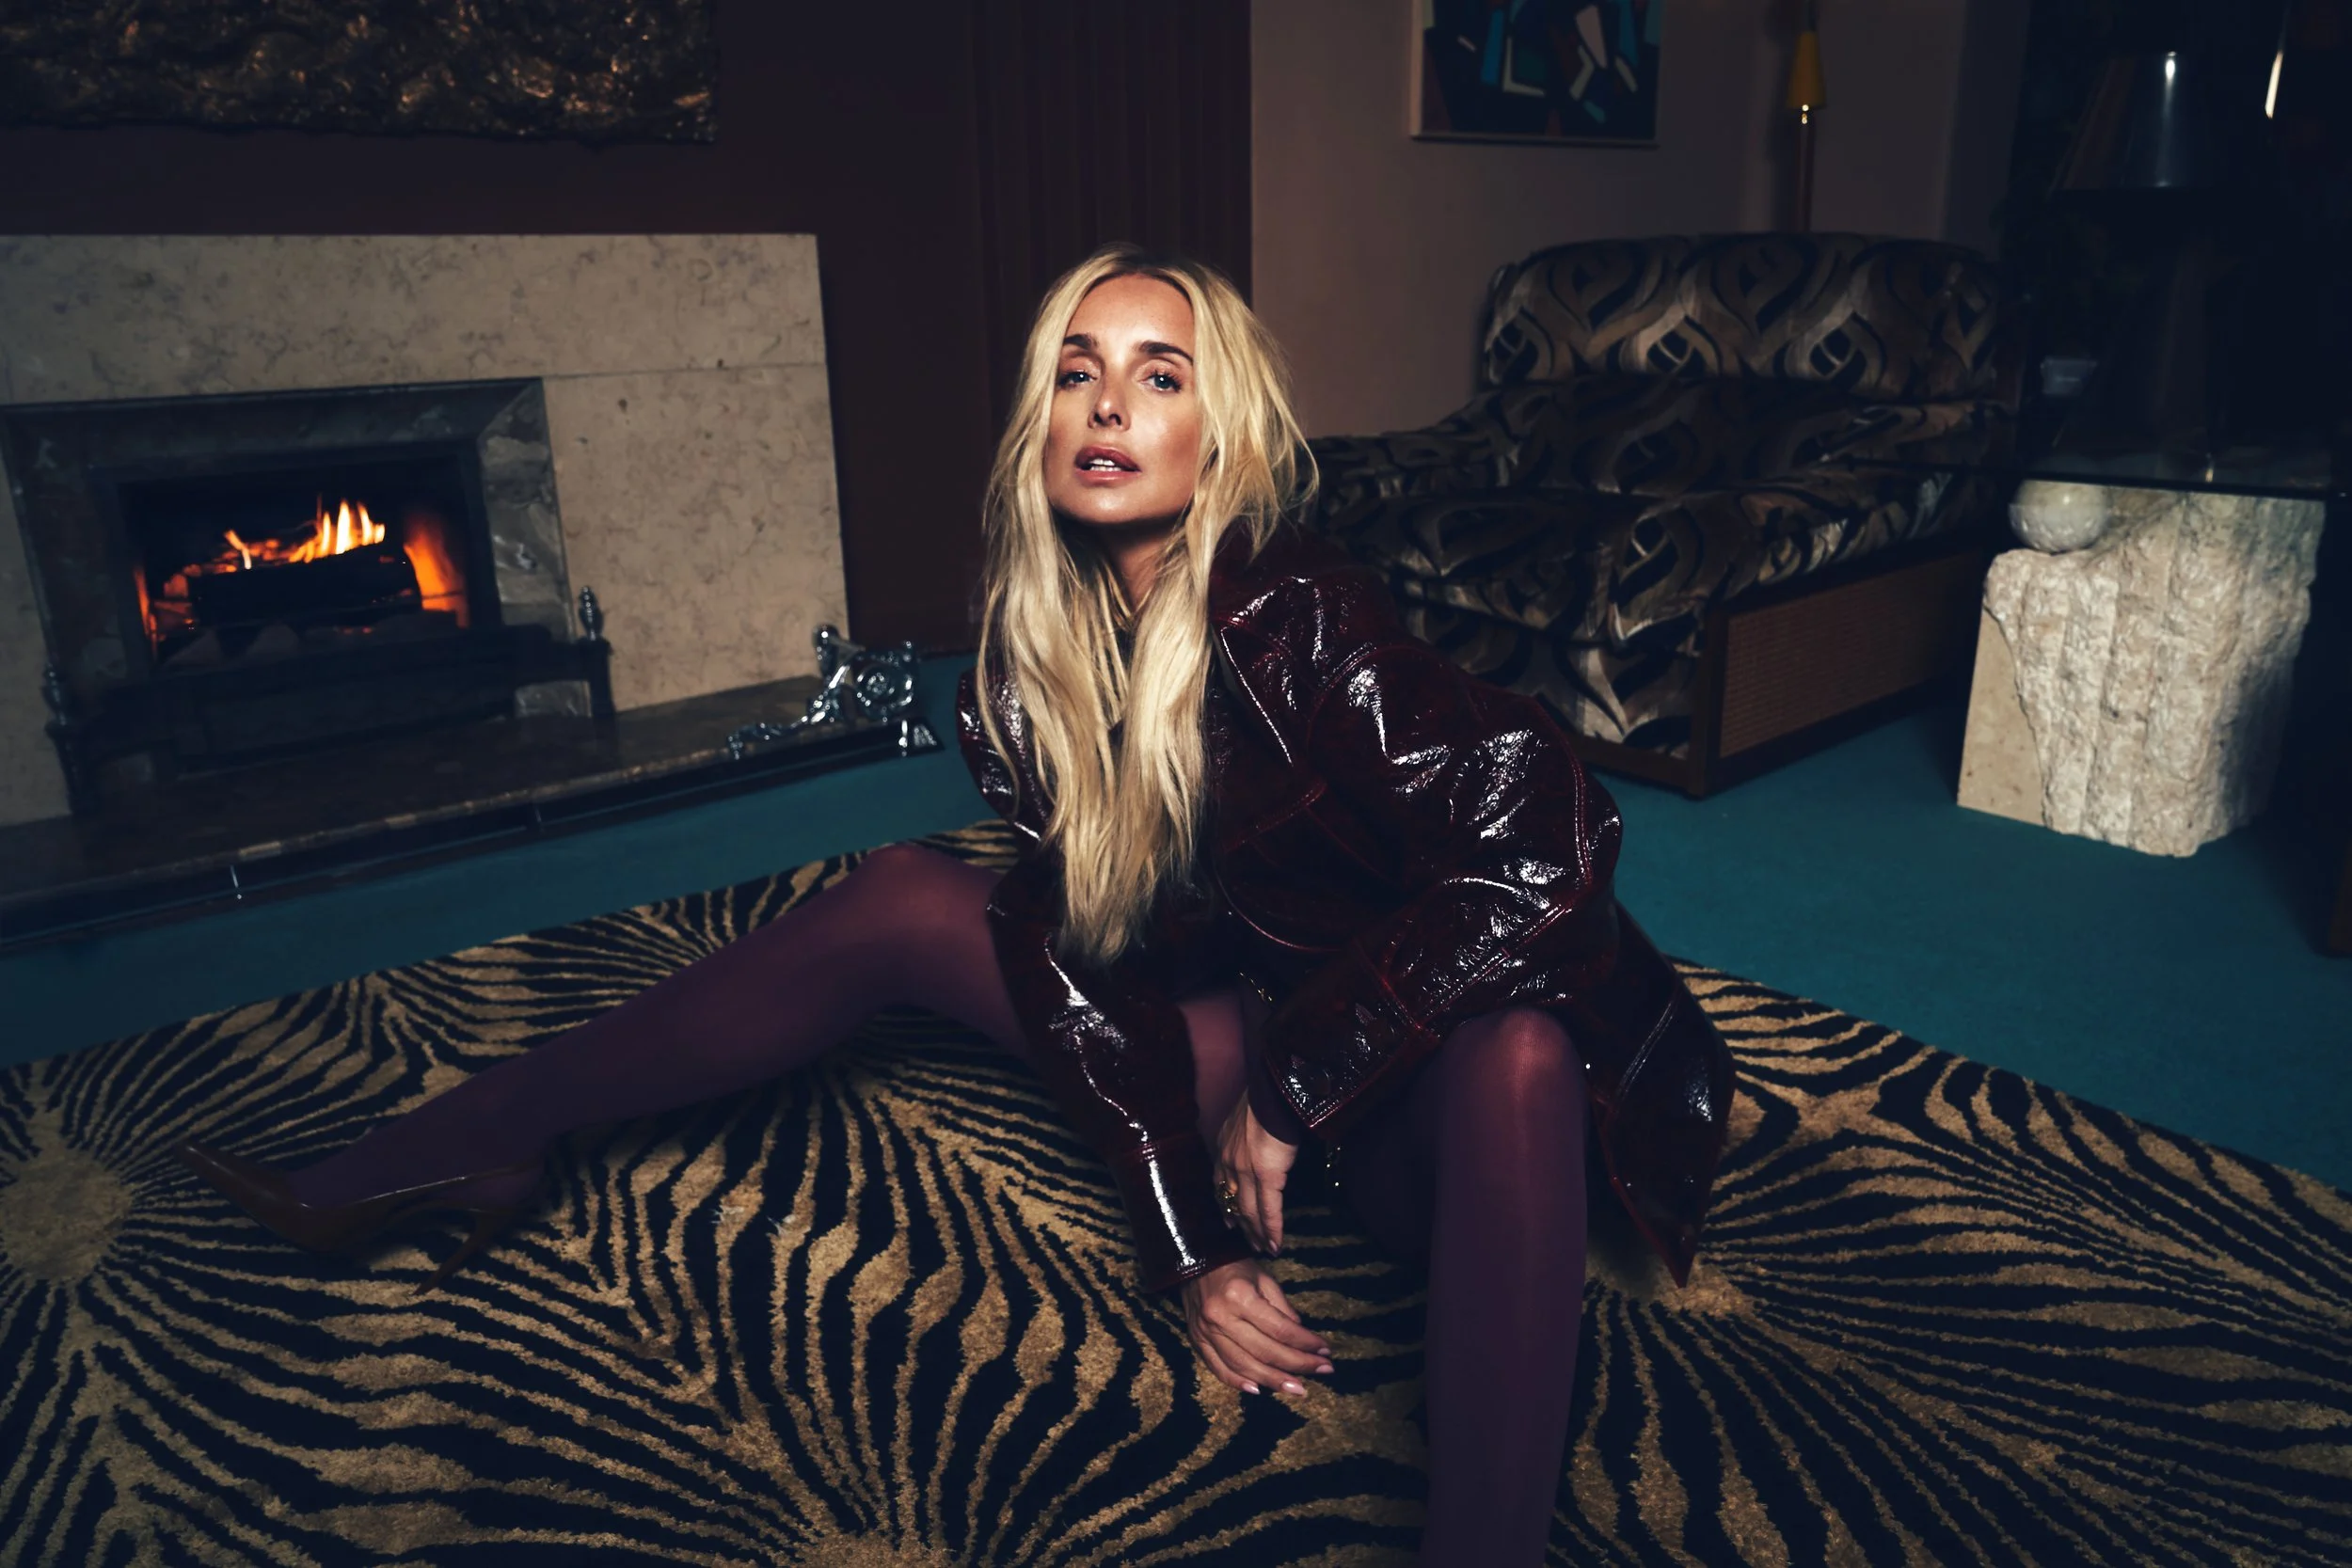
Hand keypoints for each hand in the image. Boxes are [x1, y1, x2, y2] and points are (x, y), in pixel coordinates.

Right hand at [1181, 1258, 1332, 1396]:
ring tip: (1297, 1389)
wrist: (1193, 1261)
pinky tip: (1259, 1390)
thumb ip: (1283, 1309)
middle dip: (1298, 1364)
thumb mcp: (1264, 1278)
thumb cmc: (1234, 1267)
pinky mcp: (1197, 1341)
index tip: (1325, 1351)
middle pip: (1265, 1351)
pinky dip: (1238, 1382)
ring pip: (1244, 1366)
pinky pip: (1218, 1368)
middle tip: (1323, 1371)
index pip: (1280, 1329)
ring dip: (1273, 1381)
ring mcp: (1206, 1332)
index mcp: (1240, 1296)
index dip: (1305, 1343)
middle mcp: (1222, 1317)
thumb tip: (1301, 1337)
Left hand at [1215, 1096, 1299, 1254]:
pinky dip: (1272, 1229)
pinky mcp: (1266, 1177)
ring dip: (1257, 1233)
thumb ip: (1248, 1135)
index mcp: (1224, 1148)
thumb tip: (1258, 1142)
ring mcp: (1246, 1172)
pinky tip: (1275, 1243)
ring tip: (1265, 1249)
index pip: (1220, 1184)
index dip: (1224, 1204)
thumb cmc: (1265, 1099)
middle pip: (1233, 1202)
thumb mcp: (1248, 1118)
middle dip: (1242, 1225)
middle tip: (1249, 1243)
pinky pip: (1268, 1210)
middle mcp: (1229, 1163)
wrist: (1272, 1093)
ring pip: (1249, 1211)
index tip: (1227, 1220)